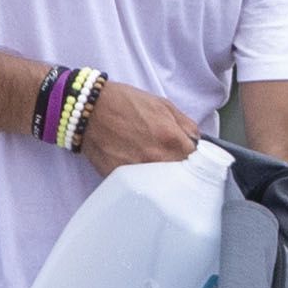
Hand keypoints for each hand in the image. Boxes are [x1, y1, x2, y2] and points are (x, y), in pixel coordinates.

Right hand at [74, 79, 200, 177]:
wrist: (90, 109)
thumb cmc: (127, 103)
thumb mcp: (164, 105)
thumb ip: (187, 126)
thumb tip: (198, 143)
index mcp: (171, 139)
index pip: (198, 161)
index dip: (196, 159)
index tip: (192, 158)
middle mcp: (156, 158)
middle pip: (181, 176)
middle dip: (182, 170)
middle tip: (174, 162)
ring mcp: (138, 171)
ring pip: (161, 184)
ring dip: (163, 178)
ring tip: (157, 166)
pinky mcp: (121, 179)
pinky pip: (140, 185)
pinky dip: (143, 181)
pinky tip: (140, 171)